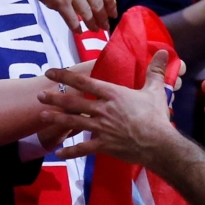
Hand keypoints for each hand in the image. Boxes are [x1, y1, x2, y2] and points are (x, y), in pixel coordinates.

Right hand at [14, 0, 117, 32]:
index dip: (112, 5)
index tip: (113, 13)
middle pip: (98, 4)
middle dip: (103, 18)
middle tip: (105, 26)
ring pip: (87, 13)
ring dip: (92, 24)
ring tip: (94, 30)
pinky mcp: (60, 2)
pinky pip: (72, 19)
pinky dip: (76, 27)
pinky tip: (79, 31)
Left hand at [36, 51, 177, 164]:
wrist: (159, 144)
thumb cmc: (156, 116)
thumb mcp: (156, 91)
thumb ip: (156, 71)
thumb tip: (165, 51)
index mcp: (113, 94)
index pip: (85, 82)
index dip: (66, 76)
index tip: (51, 72)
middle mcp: (103, 110)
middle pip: (74, 102)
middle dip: (55, 98)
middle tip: (40, 95)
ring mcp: (101, 129)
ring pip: (74, 123)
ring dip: (56, 119)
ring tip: (42, 116)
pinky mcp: (103, 146)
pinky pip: (83, 149)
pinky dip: (70, 151)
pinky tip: (58, 153)